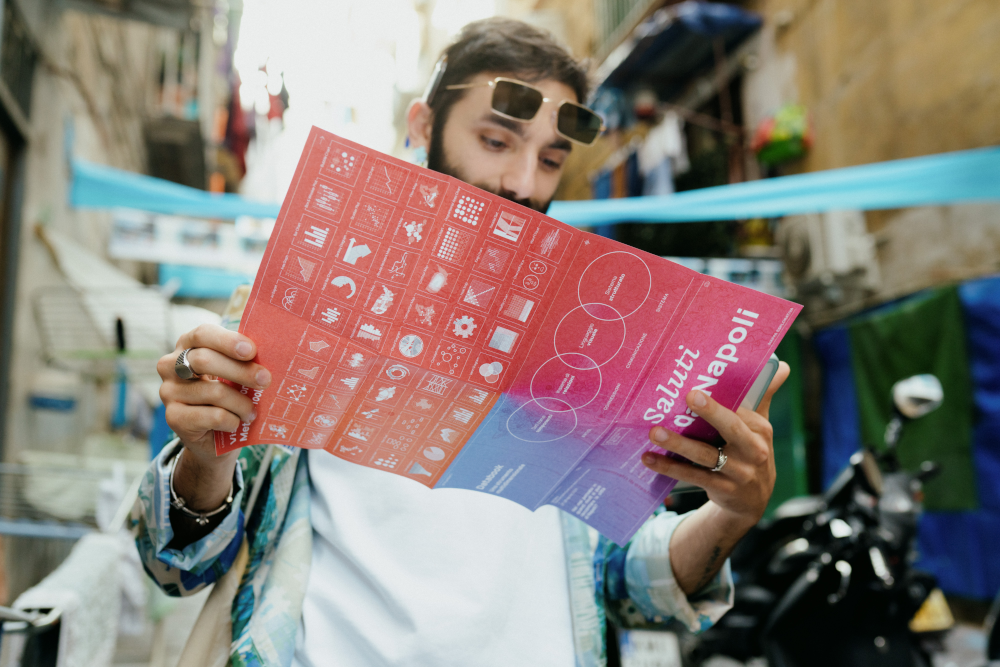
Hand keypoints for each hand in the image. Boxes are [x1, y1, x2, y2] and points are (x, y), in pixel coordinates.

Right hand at [156, 324, 270, 509]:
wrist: (214, 435)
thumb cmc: (229, 395)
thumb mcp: (235, 374)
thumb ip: (244, 360)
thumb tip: (271, 352)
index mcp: (188, 345)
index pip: (203, 334)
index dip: (227, 341)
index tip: (251, 351)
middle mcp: (171, 365)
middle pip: (204, 360)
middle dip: (241, 371)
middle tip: (265, 380)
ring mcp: (168, 392)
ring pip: (214, 392)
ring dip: (241, 404)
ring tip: (252, 412)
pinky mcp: (173, 417)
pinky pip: (213, 416)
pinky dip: (232, 421)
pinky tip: (237, 423)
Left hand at [642, 361, 789, 528]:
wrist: (753, 501)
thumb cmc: (751, 453)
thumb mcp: (760, 427)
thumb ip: (763, 397)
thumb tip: (782, 364)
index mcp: (760, 430)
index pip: (740, 409)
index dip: (721, 398)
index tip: (700, 383)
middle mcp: (753, 450)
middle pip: (731, 428)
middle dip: (711, 412)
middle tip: (688, 395)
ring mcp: (738, 472)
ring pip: (705, 455)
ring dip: (678, 444)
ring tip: (654, 432)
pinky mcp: (722, 489)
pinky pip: (693, 476)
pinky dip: (670, 468)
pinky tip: (649, 458)